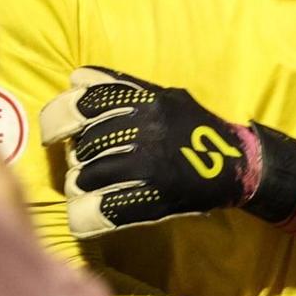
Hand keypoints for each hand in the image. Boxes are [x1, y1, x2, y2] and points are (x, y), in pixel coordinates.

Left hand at [39, 66, 264, 237]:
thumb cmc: (195, 129)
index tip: (56, 135)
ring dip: (83, 188)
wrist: (239, 164)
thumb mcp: (164, 96)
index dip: (57, 119)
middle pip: (79, 148)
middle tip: (90, 168)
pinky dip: (85, 217)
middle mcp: (143, 129)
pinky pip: (98, 212)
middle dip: (78, 161)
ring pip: (83, 180)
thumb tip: (76, 78)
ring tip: (96, 190)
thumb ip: (122, 87)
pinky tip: (86, 216)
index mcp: (143, 101)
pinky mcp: (154, 198)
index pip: (79, 103)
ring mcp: (148, 165)